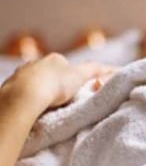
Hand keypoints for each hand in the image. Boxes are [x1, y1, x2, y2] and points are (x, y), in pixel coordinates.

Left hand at [1, 53, 116, 109]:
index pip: (69, 66)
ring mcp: (22, 74)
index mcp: (55, 58)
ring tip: (50, 104)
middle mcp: (37, 62)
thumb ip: (96, 69)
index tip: (80, 87)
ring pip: (37, 81)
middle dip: (58, 83)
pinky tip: (34, 106)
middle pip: (52, 73)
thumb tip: (113, 67)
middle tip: (66, 98)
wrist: (25, 95)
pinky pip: (24, 90)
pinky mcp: (11, 86)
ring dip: (43, 89)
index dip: (77, 76)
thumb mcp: (80, 75)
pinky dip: (30, 96)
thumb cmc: (54, 84)